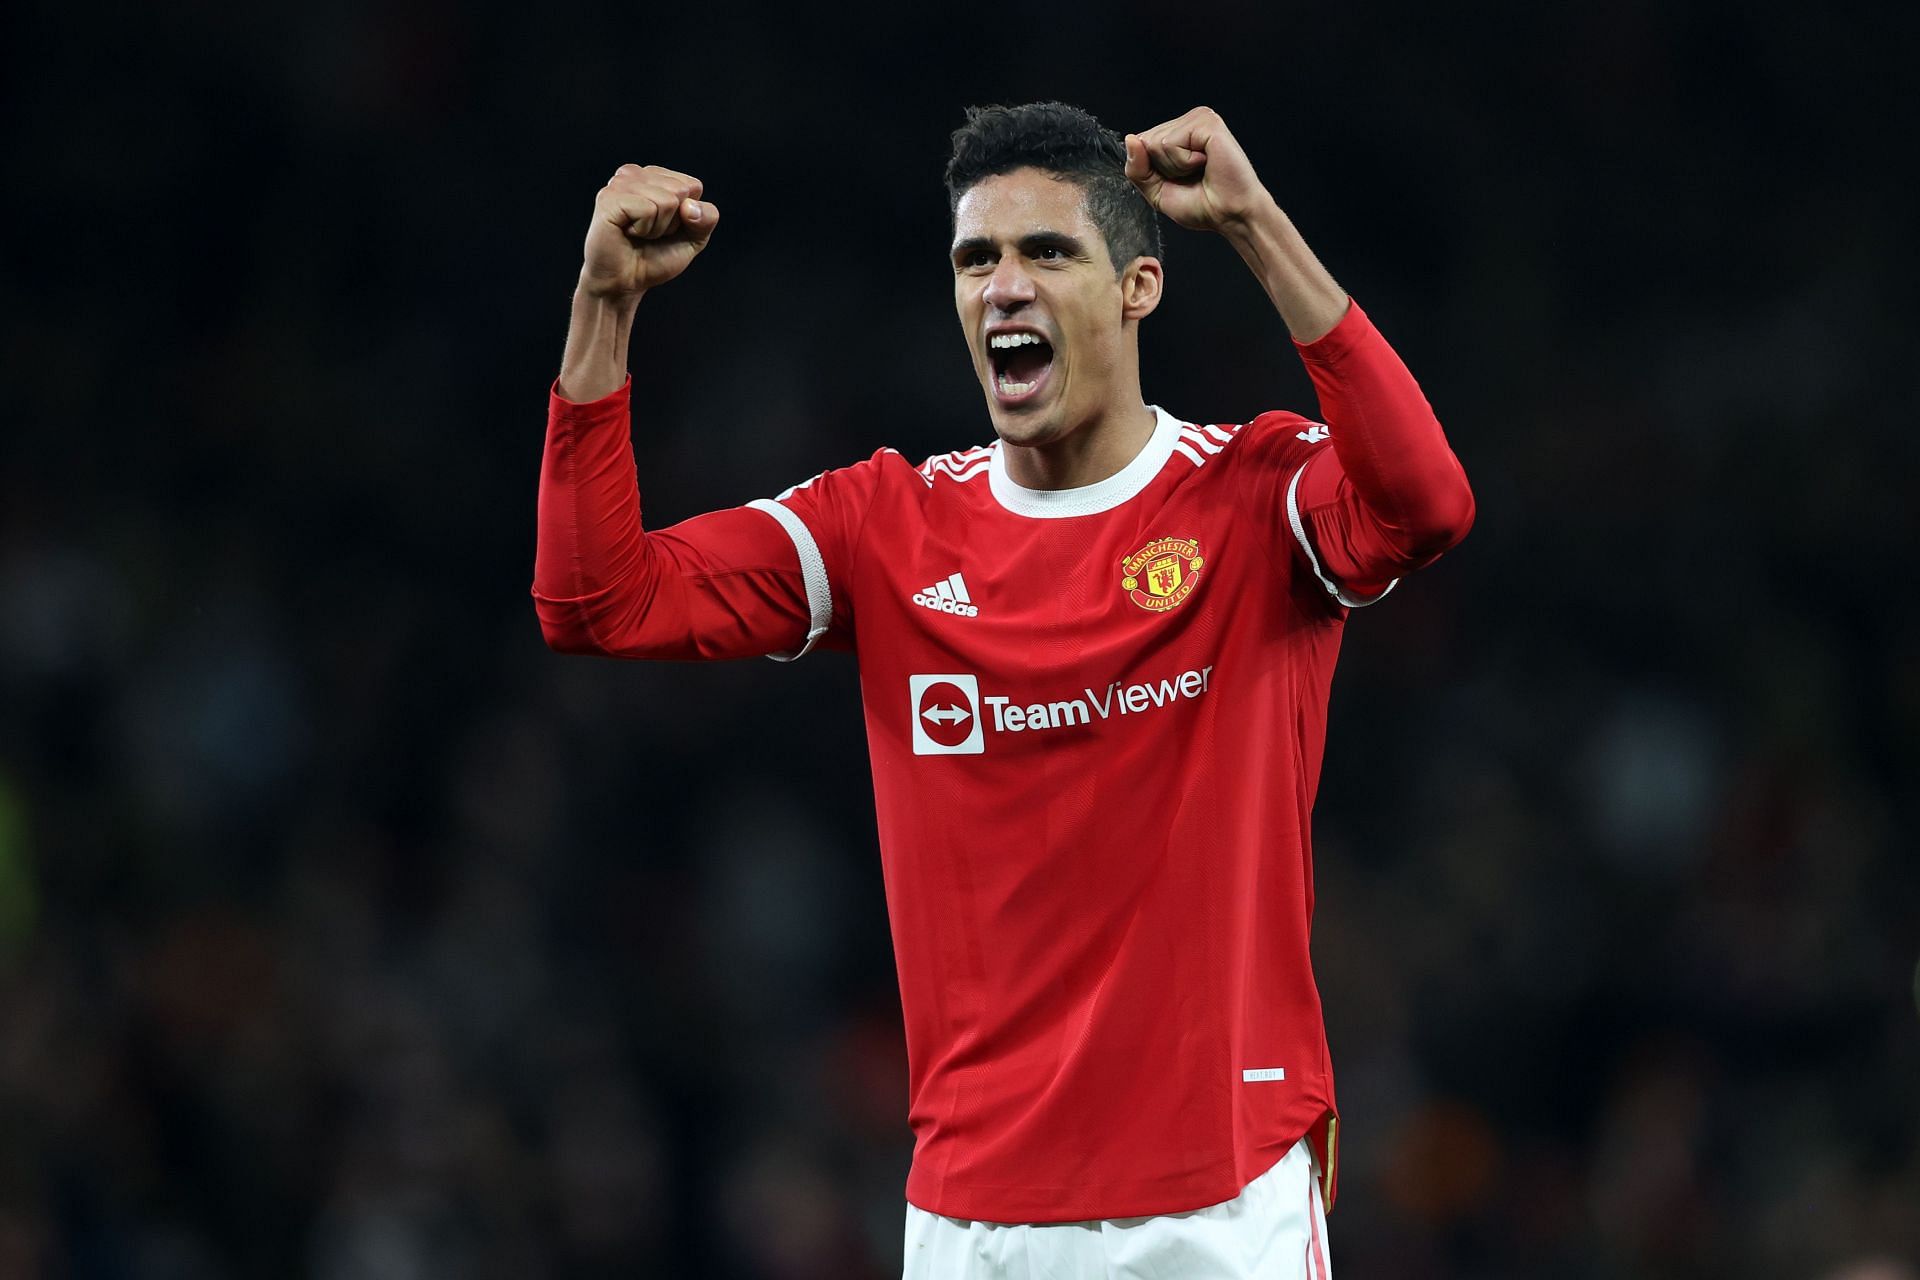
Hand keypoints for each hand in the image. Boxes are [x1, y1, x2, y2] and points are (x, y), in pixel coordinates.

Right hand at [580, 163, 719, 297]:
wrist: (625, 282)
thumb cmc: (654, 257)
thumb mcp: (693, 239)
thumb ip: (706, 218)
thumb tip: (690, 205)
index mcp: (654, 176)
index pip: (693, 186)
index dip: (686, 216)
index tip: (663, 227)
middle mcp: (635, 174)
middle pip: (681, 191)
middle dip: (671, 221)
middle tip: (649, 233)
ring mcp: (620, 184)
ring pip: (666, 200)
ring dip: (657, 228)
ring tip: (638, 234)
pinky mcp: (610, 198)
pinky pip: (648, 210)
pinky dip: (644, 230)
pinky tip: (627, 232)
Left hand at [1124, 108, 1272, 235]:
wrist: (1231, 215)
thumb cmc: (1203, 205)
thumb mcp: (1157, 191)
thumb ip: (1137, 169)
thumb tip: (1130, 139)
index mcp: (1178, 133)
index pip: (1140, 144)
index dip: (1152, 171)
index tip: (1179, 180)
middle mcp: (1188, 121)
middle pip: (1145, 142)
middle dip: (1163, 169)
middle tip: (1192, 177)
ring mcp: (1199, 118)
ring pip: (1155, 142)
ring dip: (1174, 167)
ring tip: (1200, 170)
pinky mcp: (1206, 122)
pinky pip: (1170, 143)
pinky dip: (1183, 162)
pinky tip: (1206, 163)